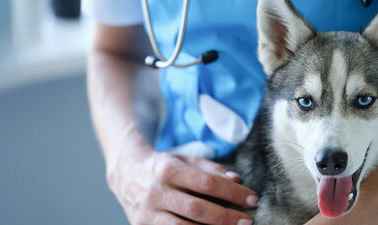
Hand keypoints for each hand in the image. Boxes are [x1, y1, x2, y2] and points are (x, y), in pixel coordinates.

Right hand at [106, 144, 257, 224]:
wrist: (125, 173)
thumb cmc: (162, 166)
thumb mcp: (185, 159)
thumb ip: (211, 168)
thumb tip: (237, 180)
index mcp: (168, 169)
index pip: (207, 183)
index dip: (233, 193)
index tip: (252, 199)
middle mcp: (156, 191)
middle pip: (197, 208)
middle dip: (226, 217)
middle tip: (247, 221)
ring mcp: (147, 212)